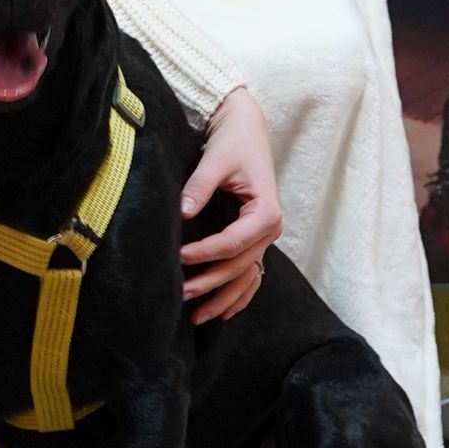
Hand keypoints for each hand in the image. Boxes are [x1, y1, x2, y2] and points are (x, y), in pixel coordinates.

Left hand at [177, 86, 281, 324]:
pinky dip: (238, 295)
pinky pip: (251, 274)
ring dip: (223, 298)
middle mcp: (270, 229)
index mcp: (266, 212)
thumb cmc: (234, 142)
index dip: (206, 253)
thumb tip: (183, 211)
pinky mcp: (254, 238)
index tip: (178, 257)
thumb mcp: (217, 159)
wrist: (246, 129)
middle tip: (180, 294)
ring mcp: (264, 238)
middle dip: (210, 282)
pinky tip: (222, 313)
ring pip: (246, 277)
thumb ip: (200, 185)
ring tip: (197, 318)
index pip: (233, 242)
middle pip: (239, 265)